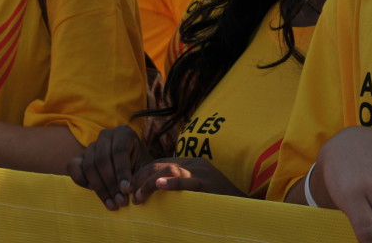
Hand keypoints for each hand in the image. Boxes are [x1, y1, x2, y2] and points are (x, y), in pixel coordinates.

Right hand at [67, 125, 147, 209]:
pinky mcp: (79, 157)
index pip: (119, 151)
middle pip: (103, 159)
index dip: (122, 171)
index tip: (126, 190)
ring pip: (89, 165)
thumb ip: (140, 176)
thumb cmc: (140, 165)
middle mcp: (105, 135)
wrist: (129, 165)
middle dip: (111, 184)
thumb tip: (128, 189)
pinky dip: (81, 181)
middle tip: (120, 202)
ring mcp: (91, 145)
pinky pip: (73, 166)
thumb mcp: (145, 167)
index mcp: (123, 133)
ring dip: (100, 188)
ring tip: (112, 204)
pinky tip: (94, 192)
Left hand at [129, 156, 243, 203]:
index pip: (159, 163)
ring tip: (138, 197)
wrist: (242, 208)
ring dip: (149, 183)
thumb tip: (154, 195)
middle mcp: (194, 163)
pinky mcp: (207, 183)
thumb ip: (179, 188)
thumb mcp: (195, 191)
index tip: (130, 189)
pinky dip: (170, 182)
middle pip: (160, 165)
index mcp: (190, 163)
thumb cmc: (216, 203)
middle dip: (141, 178)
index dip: (142, 175)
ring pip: (168, 170)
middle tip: (129, 195)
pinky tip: (158, 185)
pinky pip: (186, 180)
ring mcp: (201, 172)